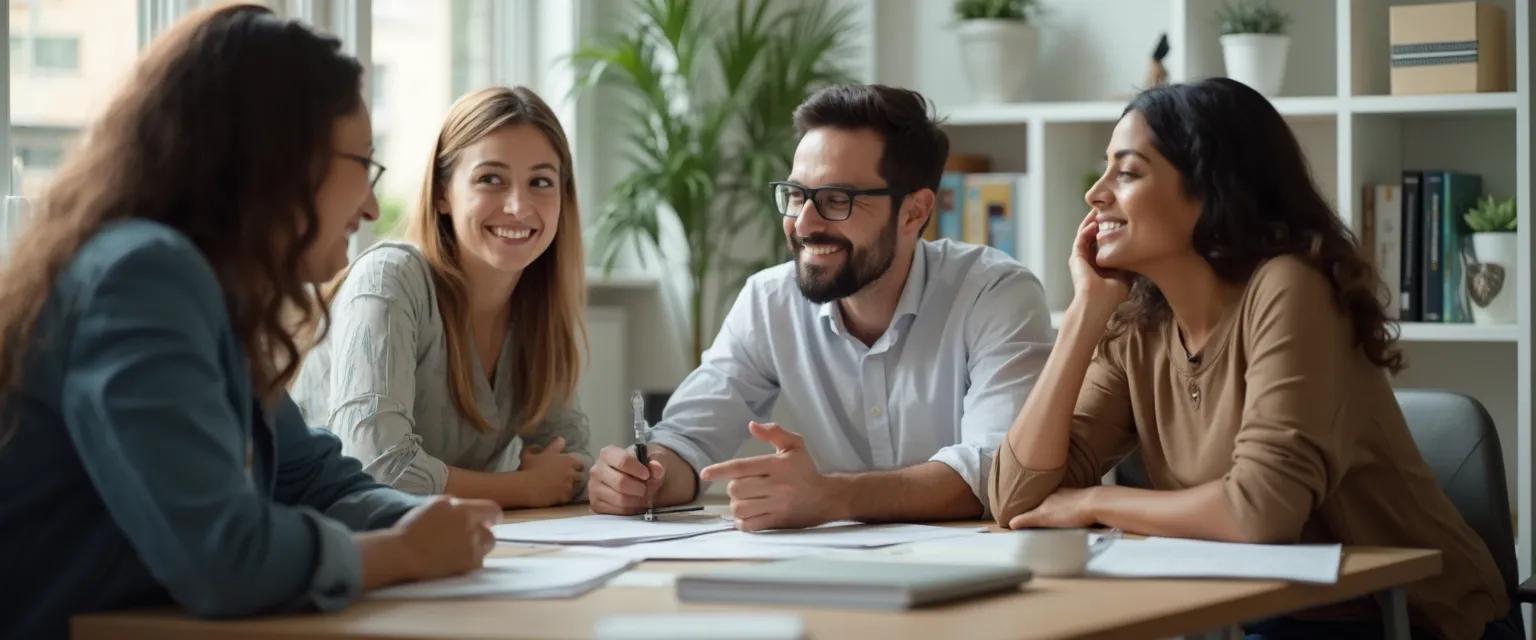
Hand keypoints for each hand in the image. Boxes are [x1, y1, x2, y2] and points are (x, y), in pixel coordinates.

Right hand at [392, 496, 499, 580]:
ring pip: (487, 545)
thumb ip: (452, 505)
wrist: (402, 554)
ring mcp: (471, 545)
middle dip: (482, 533)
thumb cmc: (410, 530)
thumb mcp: (432, 506)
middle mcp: (470, 525)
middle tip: (468, 537)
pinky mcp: (469, 563)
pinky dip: (469, 561)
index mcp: (461, 509)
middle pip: (490, 531)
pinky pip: (478, 561)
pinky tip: (453, 561)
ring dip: (478, 546)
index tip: (491, 520)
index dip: (493, 516)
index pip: (491, 509)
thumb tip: (464, 507)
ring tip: (458, 550)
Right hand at [514, 437, 583, 507]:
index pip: (577, 458)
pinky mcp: (565, 495)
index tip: (566, 463)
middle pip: (580, 471)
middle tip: (566, 474)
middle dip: (575, 472)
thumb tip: (537, 446)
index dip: (571, 461)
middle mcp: (571, 470)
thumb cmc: (528, 468)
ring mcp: (569, 484)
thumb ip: (534, 448)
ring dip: (570, 484)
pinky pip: (568, 496)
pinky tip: (557, 495)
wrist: (527, 487)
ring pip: (576, 484)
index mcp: (567, 459)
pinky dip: (564, 495)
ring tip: (562, 486)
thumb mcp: (529, 454)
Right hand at [587, 444, 665, 514]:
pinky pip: (616, 511)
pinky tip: (634, 503)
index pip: (622, 461)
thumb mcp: (654, 459)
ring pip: (619, 499)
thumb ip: (657, 462)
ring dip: (636, 500)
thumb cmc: (642, 467)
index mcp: (608, 453)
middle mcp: (597, 469)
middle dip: (639, 488)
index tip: (647, 475)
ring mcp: (594, 487)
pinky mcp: (596, 504)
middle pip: (621, 482)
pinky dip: (630, 510)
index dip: (638, 470)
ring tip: (642, 496)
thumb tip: (655, 467)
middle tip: (646, 488)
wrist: (637, 479)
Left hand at [699, 422, 840, 531]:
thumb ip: (774, 433)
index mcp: (777, 465)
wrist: (826, 498)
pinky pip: (750, 526)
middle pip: (737, 489)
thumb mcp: (795, 445)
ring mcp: (777, 506)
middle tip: (743, 487)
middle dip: (733, 488)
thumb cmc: (805, 470)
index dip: (720, 470)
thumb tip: (752, 425)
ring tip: (744, 501)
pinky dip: (742, 522)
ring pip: (740, 508)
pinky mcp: (778, 522)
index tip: (704, 474)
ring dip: (736, 506)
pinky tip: (747, 516)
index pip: (742, 467)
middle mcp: (776, 485)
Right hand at [1006, 487, 1099, 529]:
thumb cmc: (1072, 511)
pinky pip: (1074, 506)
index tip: (1024, 520)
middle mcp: (1058, 495)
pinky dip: (1071, 511)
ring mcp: (1072, 496)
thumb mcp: (1044, 517)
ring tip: (1056, 520)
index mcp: (1047, 499)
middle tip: (1039, 521)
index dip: (1028, 513)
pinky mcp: (1084, 501)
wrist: (1098, 504)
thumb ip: (1027, 519)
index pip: (1033, 505)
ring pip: (1060, 504)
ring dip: (1057, 511)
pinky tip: (1074, 518)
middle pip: (1046, 503)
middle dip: (1042, 510)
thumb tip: (1011, 522)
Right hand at [1069, 209, 1132, 311]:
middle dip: (1100, 220)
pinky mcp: (1076, 257)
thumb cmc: (1111, 295)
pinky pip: (1081, 238)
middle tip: (1108, 207)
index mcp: (1099, 263)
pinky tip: (1094, 221)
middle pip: (1093, 234)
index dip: (1111, 229)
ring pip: (1085, 233)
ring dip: (1091, 221)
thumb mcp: (1125, 275)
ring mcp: (1081, 258)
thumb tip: (1139, 252)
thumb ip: (1128, 263)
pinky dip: (1087, 229)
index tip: (1121, 217)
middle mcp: (1088, 259)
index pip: (1104, 241)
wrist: (1097, 304)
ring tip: (1099, 208)